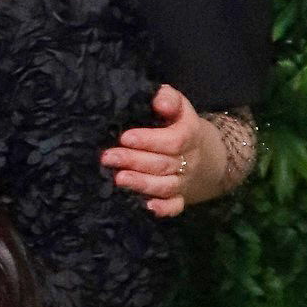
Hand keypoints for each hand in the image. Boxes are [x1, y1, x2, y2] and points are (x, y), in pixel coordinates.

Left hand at [101, 85, 222, 216]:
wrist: (197, 150)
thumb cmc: (175, 123)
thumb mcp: (177, 106)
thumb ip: (168, 98)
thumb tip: (159, 100)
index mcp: (190, 134)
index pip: (175, 140)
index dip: (150, 140)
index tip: (125, 137)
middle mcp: (189, 159)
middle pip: (164, 164)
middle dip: (134, 161)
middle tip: (108, 158)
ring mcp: (184, 180)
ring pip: (166, 185)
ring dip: (142, 184)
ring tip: (118, 179)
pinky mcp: (179, 197)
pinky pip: (175, 206)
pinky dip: (163, 209)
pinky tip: (146, 207)